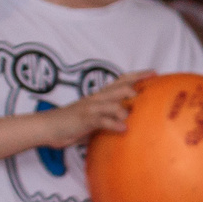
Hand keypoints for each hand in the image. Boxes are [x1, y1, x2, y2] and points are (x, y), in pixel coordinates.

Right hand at [35, 71, 150, 149]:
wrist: (48, 127)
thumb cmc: (74, 123)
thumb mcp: (96, 118)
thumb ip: (112, 116)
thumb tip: (132, 122)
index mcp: (100, 96)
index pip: (121, 81)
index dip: (137, 76)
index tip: (154, 73)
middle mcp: (97, 98)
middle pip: (119, 87)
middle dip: (136, 85)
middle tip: (153, 86)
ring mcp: (90, 108)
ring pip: (111, 102)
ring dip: (126, 106)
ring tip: (138, 112)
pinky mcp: (85, 120)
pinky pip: (101, 120)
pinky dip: (114, 123)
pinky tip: (124, 128)